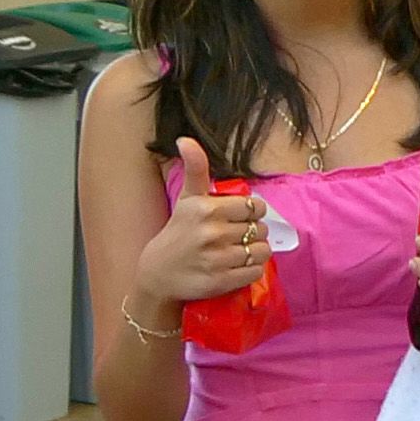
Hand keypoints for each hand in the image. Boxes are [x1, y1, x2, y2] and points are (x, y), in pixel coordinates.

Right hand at [137, 138, 266, 306]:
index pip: (255, 206)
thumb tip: (186, 139)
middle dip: (253, 232)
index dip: (253, 212)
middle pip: (261, 229)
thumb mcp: (186, 198)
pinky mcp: (221, 281)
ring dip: (255, 252)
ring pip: (262, 251)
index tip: (241, 217)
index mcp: (207, 209)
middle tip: (237, 236)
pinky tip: (237, 266)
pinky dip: (251, 270)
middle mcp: (212, 232)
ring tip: (239, 251)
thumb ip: (194, 168)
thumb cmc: (177, 232)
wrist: (157, 274)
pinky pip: (256, 272)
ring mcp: (217, 259)